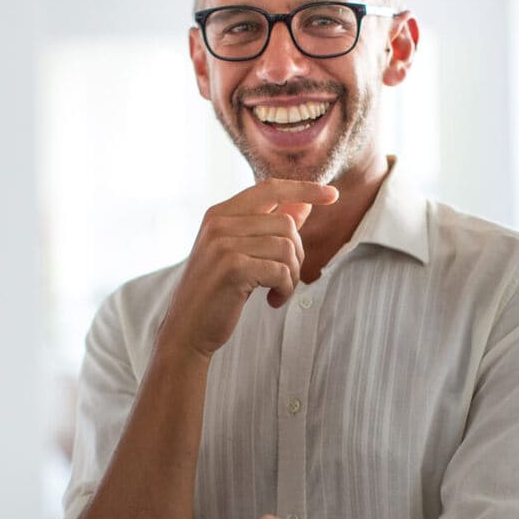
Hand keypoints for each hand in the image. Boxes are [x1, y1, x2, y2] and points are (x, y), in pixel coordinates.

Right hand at [168, 179, 338, 356]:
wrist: (186, 330)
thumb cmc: (217, 292)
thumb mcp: (243, 254)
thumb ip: (270, 228)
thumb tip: (304, 205)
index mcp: (220, 213)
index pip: (270, 189)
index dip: (304, 189)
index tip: (332, 195)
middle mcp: (219, 222)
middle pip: (286, 222)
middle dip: (296, 253)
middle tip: (285, 279)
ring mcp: (223, 243)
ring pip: (287, 246)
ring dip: (291, 275)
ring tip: (277, 291)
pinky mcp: (232, 267)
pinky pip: (281, 269)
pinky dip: (285, 288)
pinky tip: (273, 301)